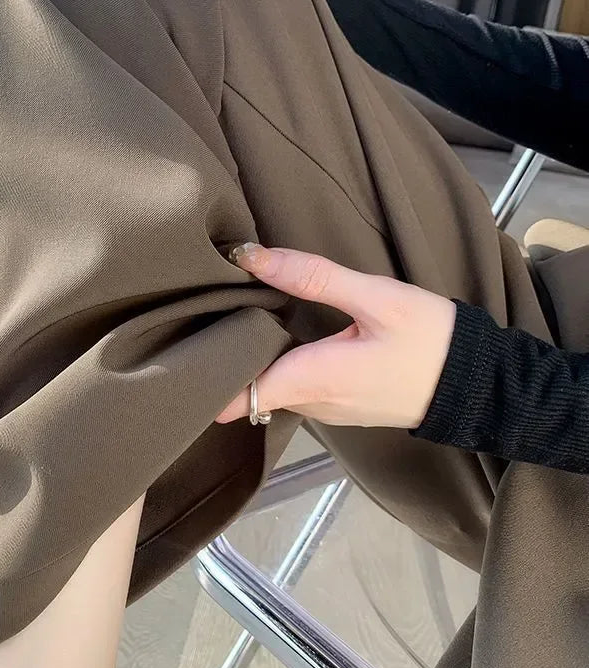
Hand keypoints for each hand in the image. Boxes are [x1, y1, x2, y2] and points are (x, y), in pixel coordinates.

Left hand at [217, 244, 456, 429]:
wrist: (478, 383)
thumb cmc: (431, 340)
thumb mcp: (376, 299)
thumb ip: (314, 278)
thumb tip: (252, 257)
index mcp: (313, 379)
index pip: (236, 396)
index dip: (208, 376)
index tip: (189, 347)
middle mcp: (311, 404)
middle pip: (249, 387)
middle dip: (230, 355)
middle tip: (211, 311)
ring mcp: (325, 410)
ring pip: (272, 388)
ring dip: (256, 358)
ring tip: (240, 314)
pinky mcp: (338, 407)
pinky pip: (295, 388)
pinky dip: (282, 364)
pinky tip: (279, 332)